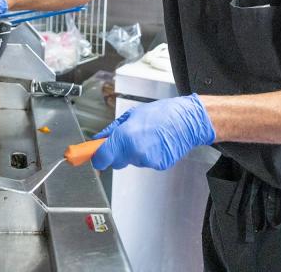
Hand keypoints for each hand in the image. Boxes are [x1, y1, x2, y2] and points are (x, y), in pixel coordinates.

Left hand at [91, 93, 214, 170]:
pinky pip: (145, 162)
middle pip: (115, 161)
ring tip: (147, 136)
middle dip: (117, 153)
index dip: (96, 158)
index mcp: (125, 136)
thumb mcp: (132, 115)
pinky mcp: (158, 165)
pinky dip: (147, 155)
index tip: (94, 156)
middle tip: (126, 139)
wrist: (187, 121)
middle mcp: (134, 151)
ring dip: (134, 152)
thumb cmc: (162, 113)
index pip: (102, 157)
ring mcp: (147, 160)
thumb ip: (112, 129)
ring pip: (131, 161)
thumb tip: (99, 138)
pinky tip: (156, 143)